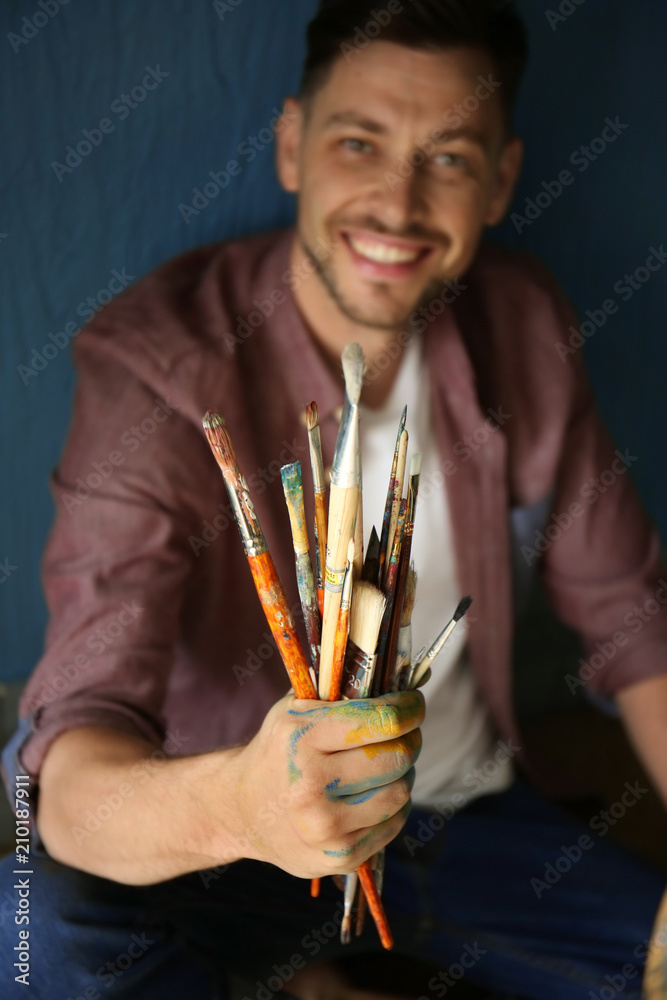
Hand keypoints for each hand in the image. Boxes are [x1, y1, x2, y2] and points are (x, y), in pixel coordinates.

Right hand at [230, 689, 423, 877]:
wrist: (241, 810)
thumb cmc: (278, 749)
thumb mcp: (295, 708)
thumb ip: (344, 691)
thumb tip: (412, 679)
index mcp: (302, 738)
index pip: (382, 721)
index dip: (409, 709)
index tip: (413, 704)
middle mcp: (311, 784)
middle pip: (397, 757)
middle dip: (409, 740)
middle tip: (403, 734)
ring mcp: (325, 827)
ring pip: (400, 792)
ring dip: (402, 774)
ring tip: (384, 765)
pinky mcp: (339, 857)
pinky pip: (393, 823)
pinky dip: (393, 805)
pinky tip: (372, 793)